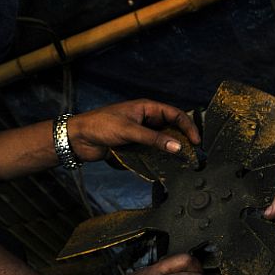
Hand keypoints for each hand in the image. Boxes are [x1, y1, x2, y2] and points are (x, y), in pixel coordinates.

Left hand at [66, 100, 200, 162]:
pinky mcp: (135, 146)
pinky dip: (159, 157)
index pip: (175, 114)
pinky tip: (164, 165)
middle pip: (171, 128)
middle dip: (183, 139)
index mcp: (147, 108)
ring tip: (182, 162)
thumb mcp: (130, 130)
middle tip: (192, 153)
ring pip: (163, 141)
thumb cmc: (100, 126)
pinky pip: (152, 151)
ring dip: (171, 150)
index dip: (187, 126)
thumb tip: (177, 146)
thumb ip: (154, 139)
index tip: (196, 141)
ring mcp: (141, 133)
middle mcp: (146, 119)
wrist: (78, 138)